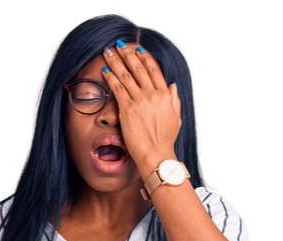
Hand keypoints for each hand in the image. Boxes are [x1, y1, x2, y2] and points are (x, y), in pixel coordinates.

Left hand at [101, 40, 180, 174]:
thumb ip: (174, 99)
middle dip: (127, 54)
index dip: (145, 59)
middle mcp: (153, 94)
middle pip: (138, 68)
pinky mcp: (127, 108)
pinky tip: (105, 70)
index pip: (154, 71)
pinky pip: (117, 88)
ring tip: (109, 52)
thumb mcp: (176, 117)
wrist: (156, 153)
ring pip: (126, 75)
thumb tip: (172, 86)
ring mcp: (140, 100)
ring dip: (116, 61)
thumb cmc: (165, 140)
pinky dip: (110, 77)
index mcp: (166, 95)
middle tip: (120, 45)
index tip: (138, 51)